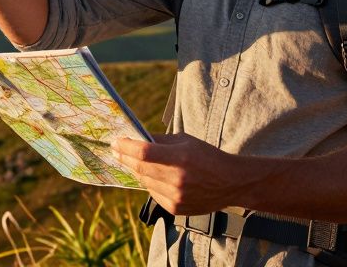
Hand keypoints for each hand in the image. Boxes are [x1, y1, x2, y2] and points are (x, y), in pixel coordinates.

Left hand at [114, 134, 248, 215]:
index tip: (115, 142)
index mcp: (180, 158)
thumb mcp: (185, 141)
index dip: (126, 147)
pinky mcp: (175, 209)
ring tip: (134, 161)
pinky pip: (153, 193)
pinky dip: (150, 183)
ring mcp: (176, 197)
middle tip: (116, 150)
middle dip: (125, 157)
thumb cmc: (208, 157)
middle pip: (140, 168)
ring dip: (137, 171)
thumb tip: (136, 138)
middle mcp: (177, 180)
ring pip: (145, 181)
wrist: (231, 183)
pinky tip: (154, 176)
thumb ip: (160, 141)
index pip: (144, 153)